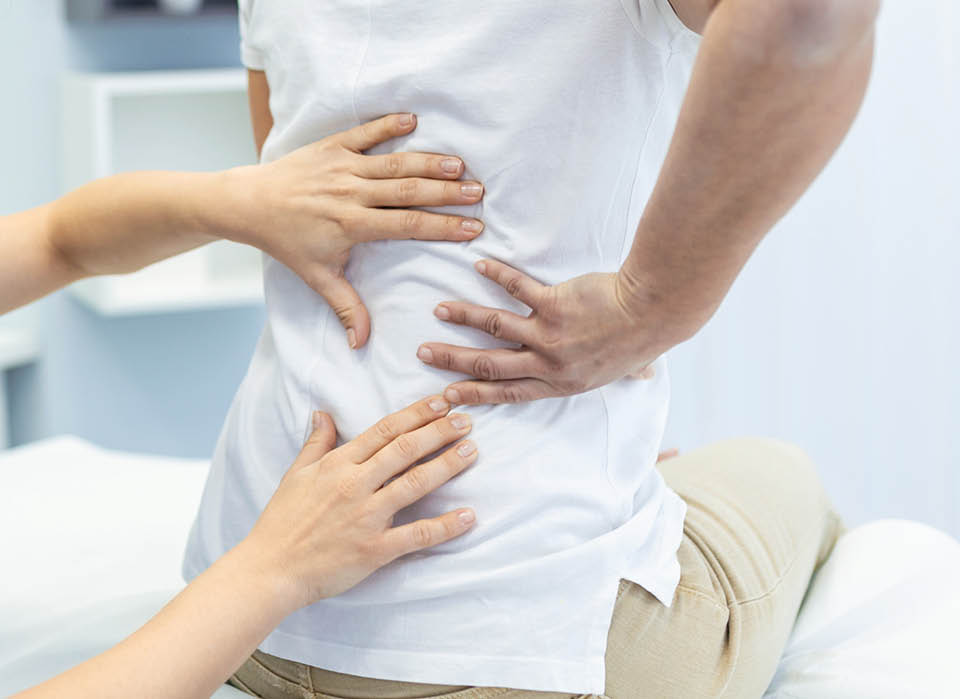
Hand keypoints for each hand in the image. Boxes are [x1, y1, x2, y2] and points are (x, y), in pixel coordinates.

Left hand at [227, 113, 484, 349]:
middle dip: (446, 192)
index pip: (407, 226)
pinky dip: (388, 125)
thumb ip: (345, 308)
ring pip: (394, 163)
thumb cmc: (286, 241)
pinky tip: (415, 119)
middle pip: (408, 191)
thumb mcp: (317, 277)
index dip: (443, 227)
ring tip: (461, 164)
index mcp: (352, 225)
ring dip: (429, 161)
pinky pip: (365, 133)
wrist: (248, 203)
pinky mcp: (332, 146)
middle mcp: (351, 193)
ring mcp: (342, 167)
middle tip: (478, 192)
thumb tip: (362, 344)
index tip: (473, 228)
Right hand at [240, 396, 476, 609]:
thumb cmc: (282, 522)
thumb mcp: (296, 474)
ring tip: (472, 451)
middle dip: (439, 432)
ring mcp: (367, 517)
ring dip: (447, 465)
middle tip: (466, 420)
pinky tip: (468, 516)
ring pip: (415, 483)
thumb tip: (323, 413)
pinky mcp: (375, 549)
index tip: (440, 402)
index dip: (416, 414)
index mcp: (338, 464)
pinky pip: (416, 535)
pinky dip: (445, 526)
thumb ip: (316, 442)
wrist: (271, 569)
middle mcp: (355, 485)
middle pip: (405, 449)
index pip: (385, 430)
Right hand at [416, 259, 674, 404]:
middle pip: (490, 365)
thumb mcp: (628, 369)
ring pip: (494, 327)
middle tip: (425, 355)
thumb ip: (622, 374)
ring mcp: (548, 334)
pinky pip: (518, 288)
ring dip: (464, 317)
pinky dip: (498, 275)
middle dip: (453, 362)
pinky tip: (480, 265)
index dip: (475, 394)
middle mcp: (549, 364)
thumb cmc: (643, 340)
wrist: (652, 311)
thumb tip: (641, 377)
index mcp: (561, 383)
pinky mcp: (553, 304)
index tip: (449, 395)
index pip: (508, 393)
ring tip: (439, 311)